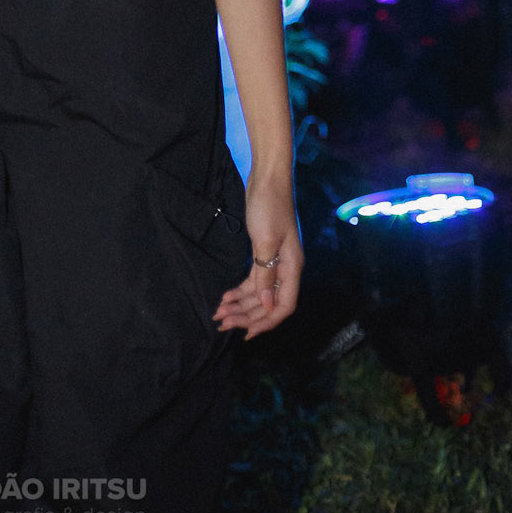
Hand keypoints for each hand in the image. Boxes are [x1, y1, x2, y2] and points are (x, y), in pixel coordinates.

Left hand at [214, 177, 301, 339]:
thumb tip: (267, 306)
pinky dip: (241, 289)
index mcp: (292, 268)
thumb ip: (266, 275)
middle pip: (268, 302)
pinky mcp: (263, 252)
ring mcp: (275, 260)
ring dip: (241, 304)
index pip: (283, 306)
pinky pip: (254, 279)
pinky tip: (226, 295)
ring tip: (219, 313)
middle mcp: (286, 268)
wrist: (267, 178)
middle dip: (246, 315)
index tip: (245, 334)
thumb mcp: (265, 241)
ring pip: (259, 292)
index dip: (266, 322)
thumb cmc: (269, 207)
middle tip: (222, 323)